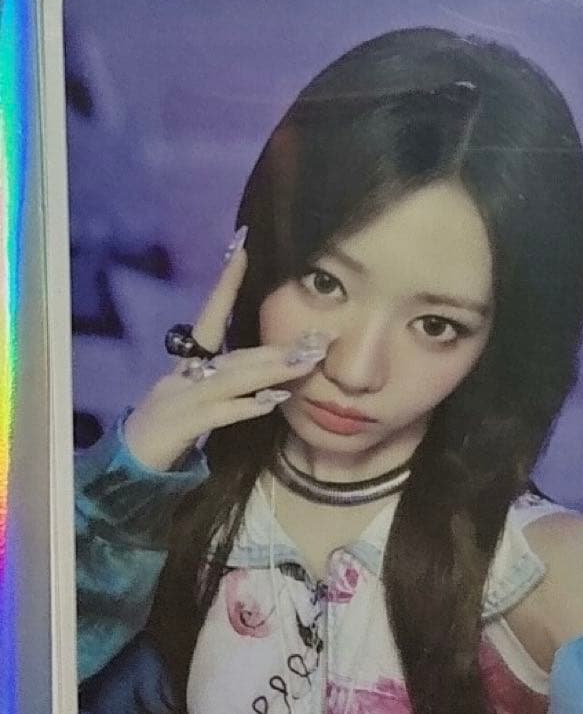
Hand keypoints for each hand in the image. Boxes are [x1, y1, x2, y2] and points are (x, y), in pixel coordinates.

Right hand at [123, 227, 328, 470]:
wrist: (131, 464)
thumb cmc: (170, 429)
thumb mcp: (198, 398)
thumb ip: (229, 384)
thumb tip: (271, 375)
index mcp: (187, 363)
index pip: (210, 316)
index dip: (226, 284)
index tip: (242, 248)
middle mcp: (182, 374)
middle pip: (235, 353)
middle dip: (278, 345)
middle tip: (320, 336)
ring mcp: (181, 399)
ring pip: (231, 379)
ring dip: (270, 369)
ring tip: (306, 361)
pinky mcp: (181, 427)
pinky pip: (217, 415)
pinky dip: (244, 408)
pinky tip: (271, 402)